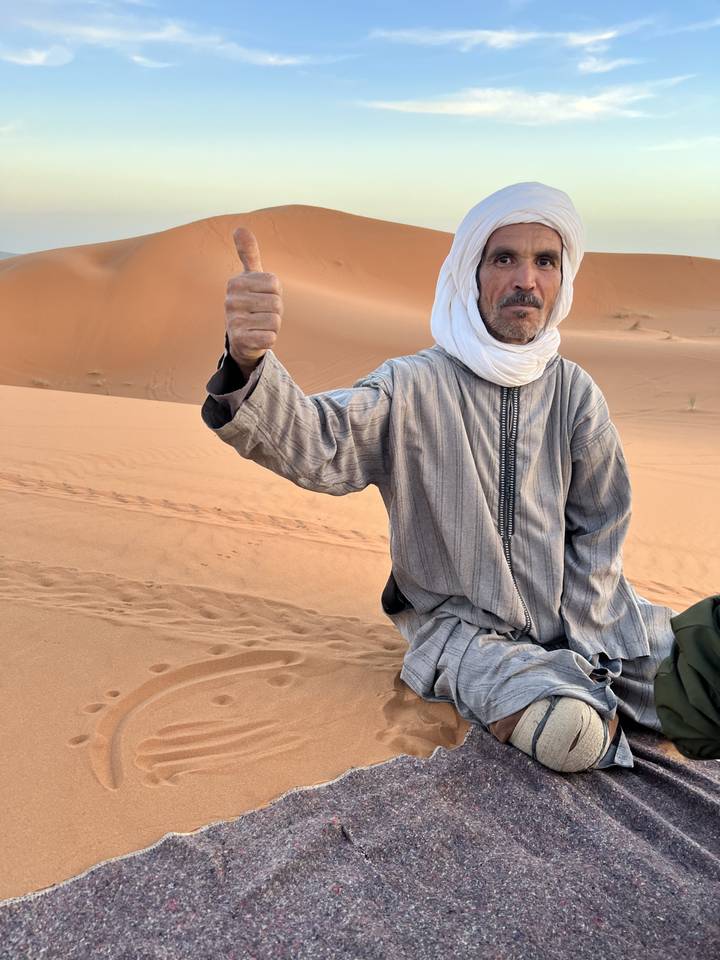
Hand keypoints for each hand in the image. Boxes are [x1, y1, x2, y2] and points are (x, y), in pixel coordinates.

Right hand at [224, 228, 282, 370]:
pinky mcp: (240, 340)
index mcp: (236, 282)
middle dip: (275, 312)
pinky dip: (269, 339)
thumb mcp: (250, 278)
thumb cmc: (250, 304)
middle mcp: (231, 300)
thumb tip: (240, 228)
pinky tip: (258, 338)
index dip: (275, 293)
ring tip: (259, 325)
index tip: (263, 297)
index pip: (274, 284)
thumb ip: (248, 254)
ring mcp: (233, 321)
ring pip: (275, 321)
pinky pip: (270, 338)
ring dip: (272, 326)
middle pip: (276, 303)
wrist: (241, 339)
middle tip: (261, 315)